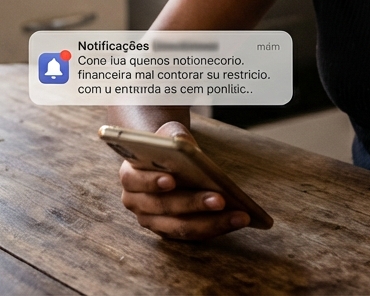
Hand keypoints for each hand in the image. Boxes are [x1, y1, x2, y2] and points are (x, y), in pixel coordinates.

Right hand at [117, 121, 249, 239]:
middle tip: (220, 199)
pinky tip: (238, 219)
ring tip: (239, 215)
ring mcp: (152, 221)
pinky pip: (194, 235)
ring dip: (212, 223)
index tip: (172, 180)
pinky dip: (217, 228)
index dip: (152, 182)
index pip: (136, 181)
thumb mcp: (169, 134)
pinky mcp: (171, 232)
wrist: (165, 160)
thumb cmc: (167, 146)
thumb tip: (181, 143)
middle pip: (164, 207)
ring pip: (181, 227)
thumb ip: (172, 136)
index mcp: (130, 176)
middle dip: (193, 204)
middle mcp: (136, 203)